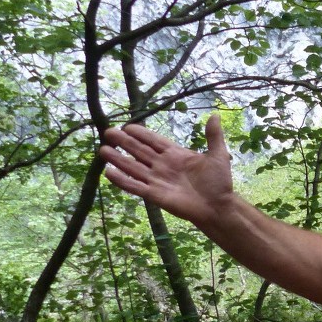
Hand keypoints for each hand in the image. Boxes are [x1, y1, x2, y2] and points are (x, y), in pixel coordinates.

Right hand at [100, 114, 235, 226]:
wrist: (218, 206)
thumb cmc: (219, 182)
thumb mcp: (218, 156)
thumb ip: (214, 136)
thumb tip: (215, 115)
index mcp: (175, 154)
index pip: (154, 141)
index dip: (141, 133)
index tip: (127, 126)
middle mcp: (163, 165)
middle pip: (139, 151)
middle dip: (124, 142)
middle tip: (108, 132)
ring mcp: (157, 180)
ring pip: (133, 167)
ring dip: (118, 159)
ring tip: (102, 150)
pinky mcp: (154, 195)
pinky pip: (135, 186)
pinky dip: (122, 180)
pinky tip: (108, 173)